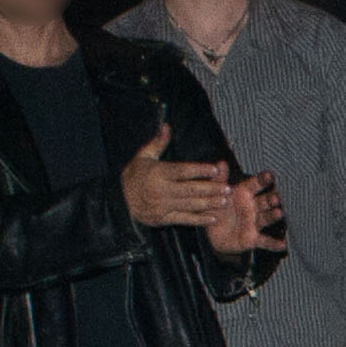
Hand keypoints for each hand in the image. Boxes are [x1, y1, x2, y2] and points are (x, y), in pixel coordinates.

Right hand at [121, 122, 235, 229]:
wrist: (118, 201)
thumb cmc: (133, 177)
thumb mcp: (143, 157)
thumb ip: (158, 143)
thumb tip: (166, 126)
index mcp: (158, 173)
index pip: (182, 171)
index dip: (200, 170)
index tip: (215, 170)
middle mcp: (161, 189)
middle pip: (190, 189)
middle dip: (211, 189)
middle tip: (227, 188)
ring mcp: (162, 205)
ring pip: (190, 205)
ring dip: (209, 203)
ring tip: (224, 201)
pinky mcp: (163, 218)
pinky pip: (184, 219)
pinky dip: (199, 220)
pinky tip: (212, 217)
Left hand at [205, 170, 282, 256]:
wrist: (212, 235)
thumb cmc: (217, 209)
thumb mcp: (215, 194)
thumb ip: (219, 179)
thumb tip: (221, 163)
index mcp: (244, 194)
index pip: (254, 185)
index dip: (262, 180)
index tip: (269, 175)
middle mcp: (252, 207)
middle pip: (265, 201)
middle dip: (271, 199)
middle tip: (276, 197)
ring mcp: (254, 223)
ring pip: (266, 218)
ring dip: (273, 216)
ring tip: (278, 213)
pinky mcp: (252, 238)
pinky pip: (264, 241)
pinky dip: (273, 244)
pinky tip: (282, 245)